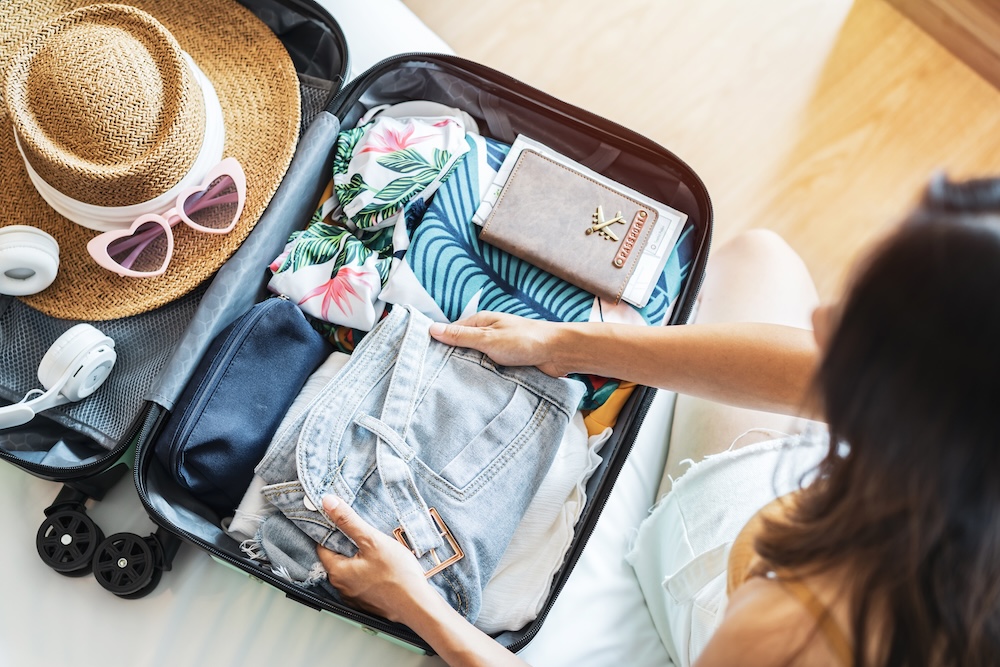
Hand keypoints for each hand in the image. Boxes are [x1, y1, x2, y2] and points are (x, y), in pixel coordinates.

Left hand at [316, 495, 436, 623]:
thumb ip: (348, 521)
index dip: (331, 530)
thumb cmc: (397, 574)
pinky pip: (360, 581)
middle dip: (347, 544)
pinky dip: (367, 572)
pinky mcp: (367, 602)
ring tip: (375, 549)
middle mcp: (341, 587)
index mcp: (337, 572)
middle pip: (336, 558)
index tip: (342, 520)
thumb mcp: (372, 540)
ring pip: (350, 570)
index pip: (322, 546)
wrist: (417, 605)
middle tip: (363, 532)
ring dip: (358, 559)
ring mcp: (354, 597)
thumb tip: (327, 502)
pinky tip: (382, 566)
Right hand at [429, 311, 566, 375]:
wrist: (558, 353)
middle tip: (437, 380)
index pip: (452, 333)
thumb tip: (432, 329)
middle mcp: (488, 335)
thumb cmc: (525, 340)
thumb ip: (461, 336)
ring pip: (476, 363)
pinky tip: (475, 390)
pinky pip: (489, 373)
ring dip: (471, 373)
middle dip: (454, 362)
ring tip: (454, 388)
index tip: (425, 361)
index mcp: (481, 323)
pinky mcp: (507, 365)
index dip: (439, 345)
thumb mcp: (488, 338)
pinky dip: (484, 379)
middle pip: (462, 350)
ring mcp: (497, 351)